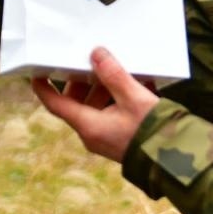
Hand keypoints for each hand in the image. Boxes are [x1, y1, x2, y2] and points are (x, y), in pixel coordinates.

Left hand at [31, 47, 158, 163]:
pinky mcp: (120, 137)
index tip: (36, 71)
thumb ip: (113, 74)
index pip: (55, 104)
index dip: (43, 87)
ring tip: (119, 70)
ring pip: (94, 106)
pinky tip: (135, 84)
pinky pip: (110, 113)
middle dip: (81, 81)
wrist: (176, 160)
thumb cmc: (152, 131)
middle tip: (90, 61)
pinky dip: (116, 98)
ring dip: (103, 87)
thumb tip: (95, 53)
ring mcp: (106, 137)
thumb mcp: (133, 97)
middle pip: (76, 102)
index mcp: (88, 125)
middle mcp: (92, 133)